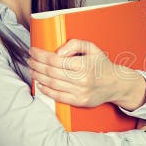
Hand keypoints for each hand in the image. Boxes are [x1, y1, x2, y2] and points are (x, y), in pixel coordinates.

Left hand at [28, 40, 145, 108]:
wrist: (116, 84)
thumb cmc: (102, 65)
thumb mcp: (92, 48)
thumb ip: (75, 44)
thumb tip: (58, 52)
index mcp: (84, 65)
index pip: (55, 60)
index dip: (40, 55)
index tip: (33, 51)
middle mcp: (81, 80)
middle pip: (50, 72)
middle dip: (36, 64)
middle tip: (30, 59)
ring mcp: (80, 92)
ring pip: (52, 84)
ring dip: (38, 76)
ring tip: (32, 69)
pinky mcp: (79, 102)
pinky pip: (58, 96)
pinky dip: (46, 90)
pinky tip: (40, 83)